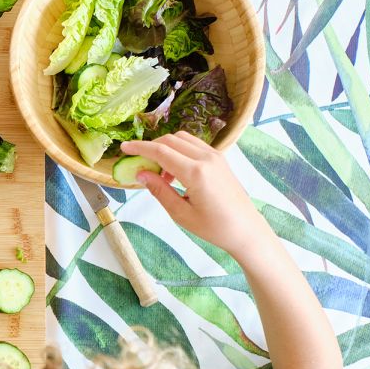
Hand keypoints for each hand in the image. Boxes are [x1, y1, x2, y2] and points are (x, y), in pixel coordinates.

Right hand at [121, 132, 270, 258]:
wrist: (246, 229)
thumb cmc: (215, 227)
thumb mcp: (181, 214)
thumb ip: (159, 190)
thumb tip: (140, 174)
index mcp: (196, 173)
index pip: (161, 152)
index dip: (139, 148)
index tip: (123, 148)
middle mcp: (206, 158)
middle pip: (170, 140)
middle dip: (151, 147)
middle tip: (139, 164)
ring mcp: (215, 156)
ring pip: (182, 139)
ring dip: (165, 148)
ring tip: (160, 173)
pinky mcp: (220, 158)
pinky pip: (193, 145)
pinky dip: (179, 150)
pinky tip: (175, 171)